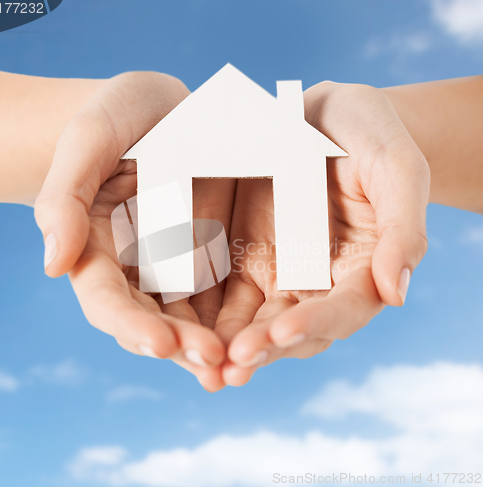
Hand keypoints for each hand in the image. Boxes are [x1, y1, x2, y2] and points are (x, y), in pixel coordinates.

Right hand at [34, 72, 235, 390]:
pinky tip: (262, 333)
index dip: (130, 324)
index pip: (106, 299)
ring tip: (240, 364)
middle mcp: (136, 266)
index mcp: (99, 247)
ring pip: (192, 317)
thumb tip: (53, 266)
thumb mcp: (88, 141)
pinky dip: (240, 317)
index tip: (160, 343)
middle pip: (153, 319)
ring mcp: (176, 262)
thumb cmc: (115, 116)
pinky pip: (225, 291)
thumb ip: (65, 198)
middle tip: (212, 361)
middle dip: (180, 344)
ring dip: (213, 344)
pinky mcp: (212, 252)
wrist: (162, 108)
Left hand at [216, 82, 429, 385]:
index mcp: (361, 268)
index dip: (317, 322)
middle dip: (264, 347)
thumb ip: (402, 229)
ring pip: (252, 322)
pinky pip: (221, 294)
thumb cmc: (369, 135)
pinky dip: (204, 316)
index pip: (344, 309)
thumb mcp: (396, 168)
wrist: (322, 116)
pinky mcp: (242, 259)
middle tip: (233, 364)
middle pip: (293, 328)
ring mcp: (276, 273)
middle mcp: (317, 282)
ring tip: (204, 365)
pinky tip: (182, 328)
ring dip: (228, 346)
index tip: (283, 330)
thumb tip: (397, 295)